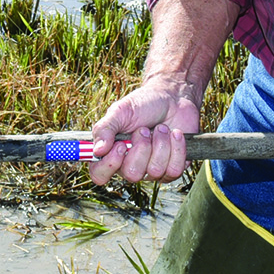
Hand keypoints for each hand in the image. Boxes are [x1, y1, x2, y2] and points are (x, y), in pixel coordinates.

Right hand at [87, 77, 204, 186]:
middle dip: (142, 148)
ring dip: (160, 144)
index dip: (109, 165)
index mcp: (112, 153)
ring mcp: (152, 170)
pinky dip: (176, 147)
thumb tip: (97, 150)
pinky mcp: (172, 168)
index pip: (100, 175)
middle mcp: (130, 165)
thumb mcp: (119, 111)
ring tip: (161, 128)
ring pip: (155, 171)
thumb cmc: (143, 105)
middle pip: (132, 174)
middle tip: (144, 130)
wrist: (173, 98)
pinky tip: (175, 134)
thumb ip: (104, 129)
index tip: (120, 146)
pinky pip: (174, 170)